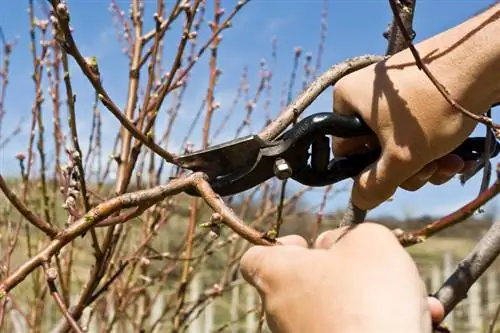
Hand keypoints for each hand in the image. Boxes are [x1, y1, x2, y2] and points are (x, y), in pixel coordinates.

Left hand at [240, 223, 444, 332]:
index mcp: (279, 275)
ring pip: (337, 309)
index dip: (280, 246)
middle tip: (376, 270)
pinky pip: (351, 331)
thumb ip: (351, 232)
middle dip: (345, 273)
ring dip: (372, 300)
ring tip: (415, 300)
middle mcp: (282, 311)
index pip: (254, 257)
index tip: (308, 245)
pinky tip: (419, 321)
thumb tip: (337, 245)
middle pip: (305, 282)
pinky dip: (377, 324)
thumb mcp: (369, 241)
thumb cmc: (368, 299)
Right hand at [330, 9, 499, 209]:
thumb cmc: (434, 108)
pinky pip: (417, 132)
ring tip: (449, 164)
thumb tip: (358, 198)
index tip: (394, 175)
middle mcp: (366, 96)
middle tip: (427, 171)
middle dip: (406, 169)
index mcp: (347, 100)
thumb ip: (376, 184)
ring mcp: (394, 96)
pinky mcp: (419, 96)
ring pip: (401, 145)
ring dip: (425, 164)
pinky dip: (435, 148)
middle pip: (377, 151)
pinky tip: (457, 157)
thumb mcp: (402, 156)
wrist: (484, 64)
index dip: (370, 170)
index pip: (346, 149)